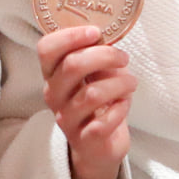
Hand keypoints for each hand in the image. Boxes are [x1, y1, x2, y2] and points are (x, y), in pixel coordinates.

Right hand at [39, 25, 135, 178]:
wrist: (97, 147)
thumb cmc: (98, 103)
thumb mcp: (93, 75)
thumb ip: (96, 56)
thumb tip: (110, 35)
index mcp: (52, 74)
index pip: (46, 48)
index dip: (70, 36)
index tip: (95, 32)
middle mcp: (53, 95)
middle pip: (72, 66)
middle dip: (104, 56)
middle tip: (123, 57)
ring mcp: (66, 119)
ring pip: (92, 94)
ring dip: (119, 83)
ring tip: (131, 82)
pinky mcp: (84, 139)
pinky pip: (103, 122)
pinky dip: (120, 109)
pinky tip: (124, 104)